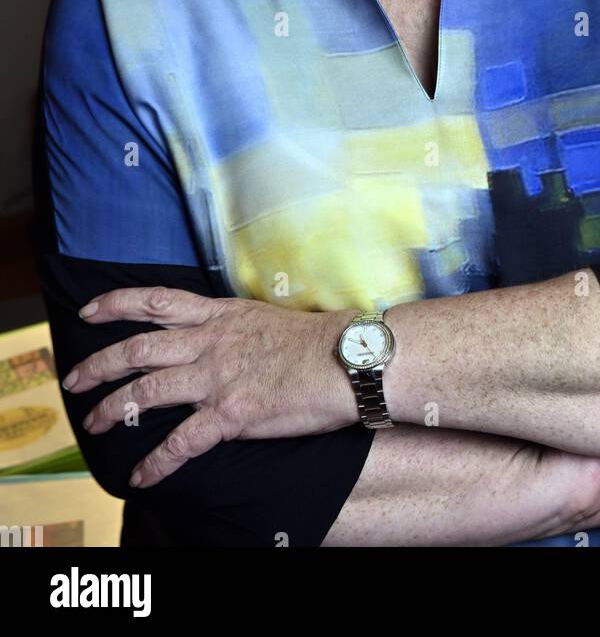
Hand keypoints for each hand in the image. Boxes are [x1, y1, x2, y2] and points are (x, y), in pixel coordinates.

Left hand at [62, 288, 357, 487]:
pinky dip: (156, 461)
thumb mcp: (264, 317)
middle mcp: (211, 343)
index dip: (117, 303)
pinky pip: (182, 441)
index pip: (157, 301)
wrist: (348, 360)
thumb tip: (218, 333)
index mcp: (219, 315)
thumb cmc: (317, 340)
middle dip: (99, 364)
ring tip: (90, 423)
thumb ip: (233, 325)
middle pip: (139, 347)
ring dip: (112, 408)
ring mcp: (218, 378)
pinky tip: (140, 476)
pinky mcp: (232, 413)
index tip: (89, 310)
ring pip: (148, 390)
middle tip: (73, 378)